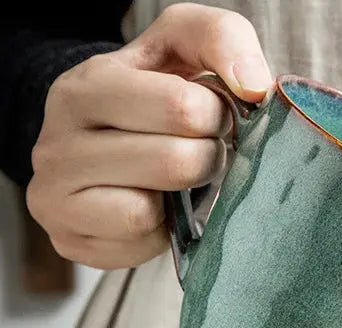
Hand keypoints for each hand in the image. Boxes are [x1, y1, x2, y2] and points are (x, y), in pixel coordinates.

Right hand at [26, 3, 271, 268]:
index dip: (216, 118)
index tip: (211, 118)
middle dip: (206, 160)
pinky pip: (136, 244)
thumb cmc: (155, 96)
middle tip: (202, 154)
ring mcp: (56, 196)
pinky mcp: (70, 240)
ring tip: (175, 182)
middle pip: (174, 163)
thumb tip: (254, 86)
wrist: (109, 143)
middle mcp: (57, 141)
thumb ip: (223, 39)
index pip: (182, 107)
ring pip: (145, 211)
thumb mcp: (184, 47)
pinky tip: (155, 211)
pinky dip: (158, 233)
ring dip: (180, 200)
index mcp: (86, 86)